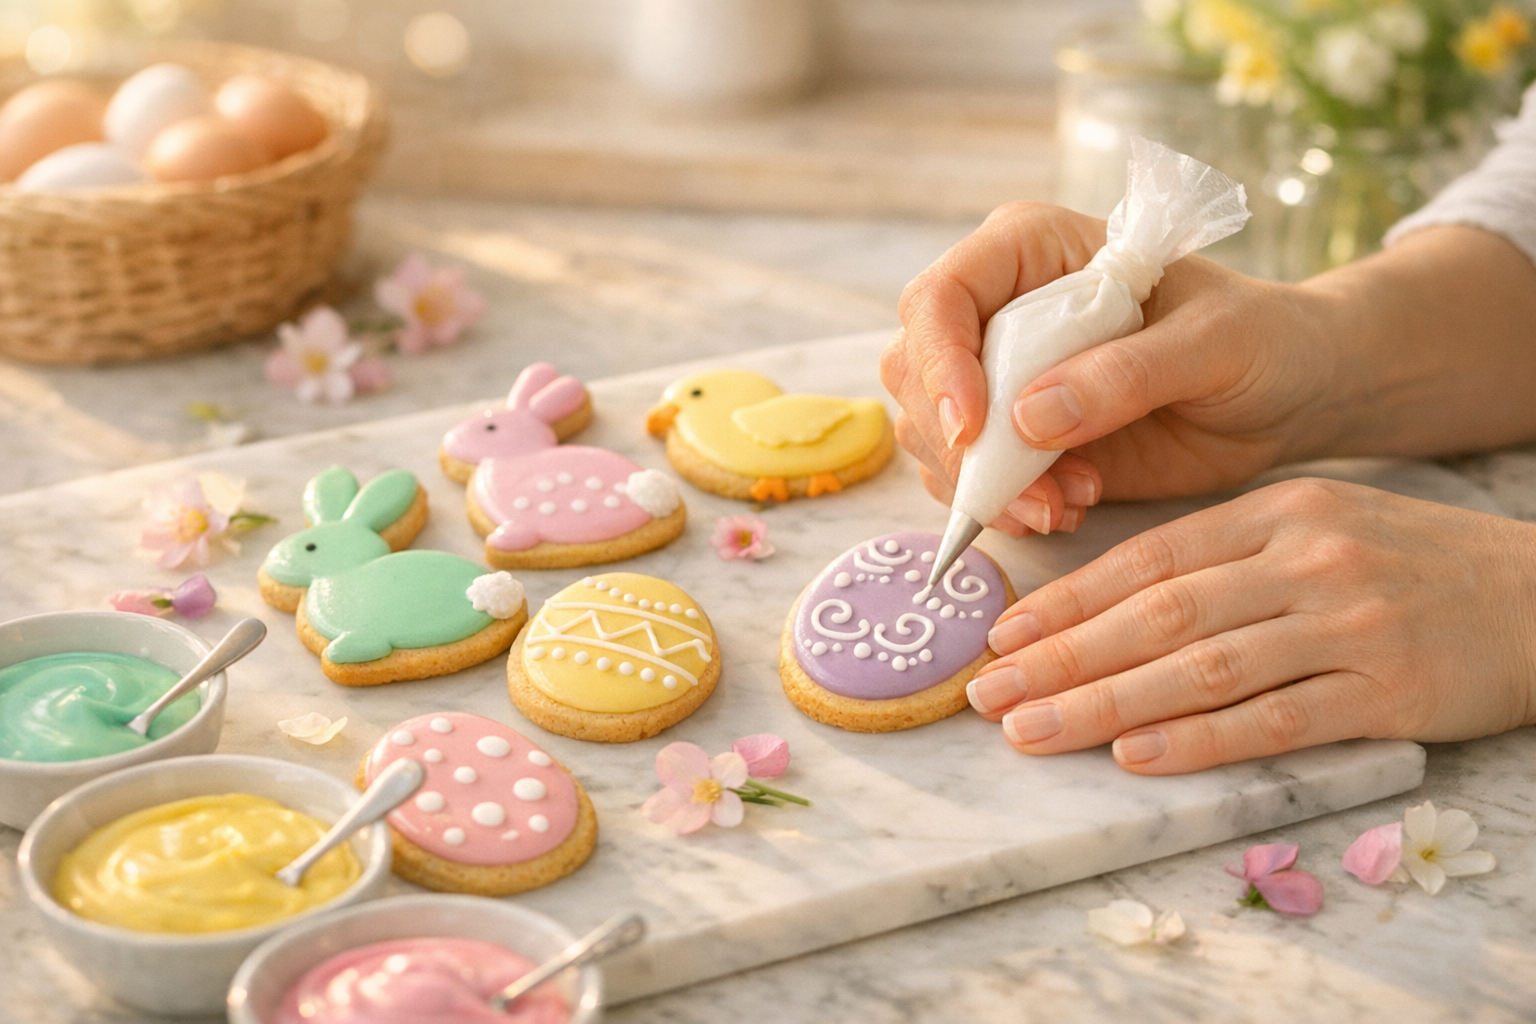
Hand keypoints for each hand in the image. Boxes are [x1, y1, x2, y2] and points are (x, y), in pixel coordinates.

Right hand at [882, 201, 1340, 533]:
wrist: (1287, 395)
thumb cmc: (1258, 340)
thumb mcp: (1212, 344)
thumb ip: (1125, 374)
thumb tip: (1028, 420)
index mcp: (1031, 251)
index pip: (941, 297)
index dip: (941, 363)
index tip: (974, 429)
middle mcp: (997, 309)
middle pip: (915, 372)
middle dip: (961, 446)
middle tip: (1034, 495)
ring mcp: (997, 377)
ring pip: (931, 434)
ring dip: (984, 485)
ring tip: (1069, 503)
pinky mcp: (1011, 440)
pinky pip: (965, 479)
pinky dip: (1001, 507)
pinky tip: (1066, 509)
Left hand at [967, 477, 1535, 773]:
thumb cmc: (1410, 567)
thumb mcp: (1318, 530)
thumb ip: (1226, 559)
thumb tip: (1113, 606)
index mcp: (1275, 513)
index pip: (1148, 559)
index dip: (1067, 600)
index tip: (1003, 636)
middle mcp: (1303, 558)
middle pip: (1157, 613)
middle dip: (1062, 656)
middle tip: (988, 692)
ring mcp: (1347, 621)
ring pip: (1202, 667)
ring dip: (1107, 704)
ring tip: (1033, 731)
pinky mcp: (1388, 687)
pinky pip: (1277, 717)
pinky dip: (1202, 739)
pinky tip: (1138, 756)